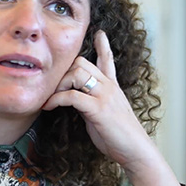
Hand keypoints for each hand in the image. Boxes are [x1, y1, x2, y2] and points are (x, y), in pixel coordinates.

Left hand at [42, 30, 182, 185]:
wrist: (136, 151)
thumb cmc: (119, 136)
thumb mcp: (106, 114)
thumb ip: (93, 102)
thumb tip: (76, 100)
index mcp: (112, 87)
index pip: (107, 60)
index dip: (102, 46)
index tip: (99, 33)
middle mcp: (109, 87)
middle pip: (81, 62)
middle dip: (62, 72)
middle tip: (53, 89)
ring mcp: (104, 96)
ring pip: (76, 73)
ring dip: (58, 84)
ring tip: (51, 99)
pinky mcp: (99, 109)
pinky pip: (72, 96)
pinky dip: (56, 100)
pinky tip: (49, 106)